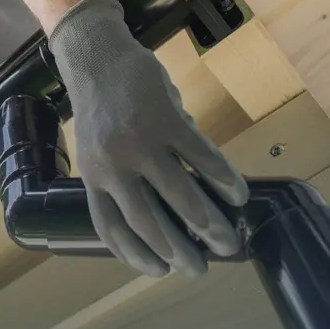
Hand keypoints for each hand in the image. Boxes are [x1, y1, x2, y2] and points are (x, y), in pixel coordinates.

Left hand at [49, 0, 249, 277]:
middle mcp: (113, 167)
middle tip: (201, 269)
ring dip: (209, 224)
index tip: (160, 271)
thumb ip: (127, 179)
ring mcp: (140, 144)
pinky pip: (202, 158)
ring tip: (228, 240)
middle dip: (179, 252)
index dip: (136, 256)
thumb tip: (168, 209)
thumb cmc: (101, 109)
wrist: (97, 57)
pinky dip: (223, 179)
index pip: (111, 230)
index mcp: (92, 178)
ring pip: (180, 197)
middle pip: (148, 223)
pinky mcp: (166, 120)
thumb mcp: (99, 150)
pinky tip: (237, 194)